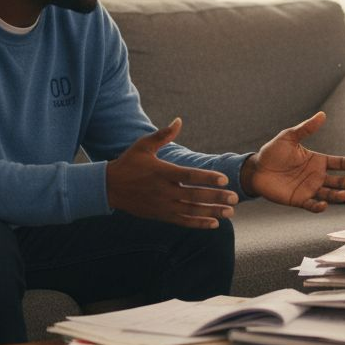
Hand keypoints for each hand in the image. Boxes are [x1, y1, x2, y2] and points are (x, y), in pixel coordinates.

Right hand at [106, 118, 238, 228]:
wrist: (109, 188)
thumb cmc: (128, 163)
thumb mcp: (143, 146)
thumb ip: (163, 135)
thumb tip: (179, 120)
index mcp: (162, 172)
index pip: (189, 176)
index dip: (207, 178)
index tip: (224, 180)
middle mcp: (163, 190)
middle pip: (194, 196)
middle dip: (216, 198)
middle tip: (234, 199)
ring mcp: (162, 205)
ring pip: (191, 211)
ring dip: (212, 212)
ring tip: (230, 213)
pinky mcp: (160, 215)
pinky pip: (183, 221)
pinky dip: (199, 223)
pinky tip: (214, 223)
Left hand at [244, 112, 344, 212]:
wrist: (256, 169)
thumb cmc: (273, 151)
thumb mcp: (289, 137)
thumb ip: (306, 128)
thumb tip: (322, 115)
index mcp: (318, 161)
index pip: (340, 163)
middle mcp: (317, 176)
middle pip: (339, 181)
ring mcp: (309, 189)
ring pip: (329, 194)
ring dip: (338, 195)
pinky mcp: (299, 200)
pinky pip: (312, 205)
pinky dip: (319, 206)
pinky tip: (323, 205)